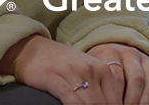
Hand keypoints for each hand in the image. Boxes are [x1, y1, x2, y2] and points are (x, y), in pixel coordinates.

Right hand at [0, 34, 122, 104]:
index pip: (116, 100)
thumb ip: (100, 89)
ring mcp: (72, 71)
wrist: (32, 49)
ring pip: (89, 103)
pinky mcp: (53, 77)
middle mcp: (91, 69)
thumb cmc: (61, 64)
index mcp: (103, 69)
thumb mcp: (86, 72)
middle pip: (103, 104)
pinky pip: (69, 99)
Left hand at [86, 42, 148, 104]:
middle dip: (133, 100)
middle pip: (136, 79)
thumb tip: (99, 101)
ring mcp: (143, 57)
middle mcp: (129, 53)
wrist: (112, 46)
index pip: (117, 79)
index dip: (116, 97)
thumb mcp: (95, 70)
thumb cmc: (101, 66)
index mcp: (111, 54)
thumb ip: (98, 83)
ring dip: (147, 97)